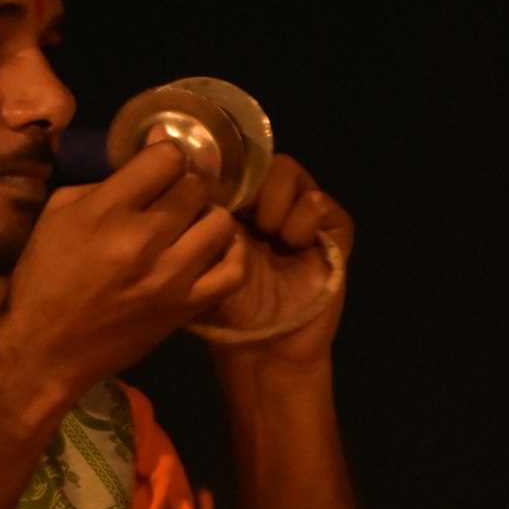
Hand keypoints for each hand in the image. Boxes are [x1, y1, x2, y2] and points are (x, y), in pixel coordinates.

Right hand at [0, 138, 246, 402]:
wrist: (45, 349)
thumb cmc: (44, 278)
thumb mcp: (58, 214)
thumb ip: (105, 180)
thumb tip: (151, 149)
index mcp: (105, 212)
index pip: (165, 157)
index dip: (162, 154)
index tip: (155, 165)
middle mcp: (142, 240)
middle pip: (194, 186)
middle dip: (182, 185)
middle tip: (169, 198)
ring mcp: (170, 277)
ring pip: (220, 221)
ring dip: (206, 216)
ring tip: (190, 224)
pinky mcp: (185, 308)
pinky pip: (234, 271)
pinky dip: (231, 253)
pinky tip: (215, 248)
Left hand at [199, 153, 352, 362]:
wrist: (263, 348)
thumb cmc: (224, 307)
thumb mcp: (195, 260)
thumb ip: (187, 215)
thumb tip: (176, 163)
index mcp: (235, 205)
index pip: (233, 162)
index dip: (224, 170)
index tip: (213, 192)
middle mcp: (268, 204)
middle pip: (261, 160)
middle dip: (248, 184)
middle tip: (240, 215)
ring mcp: (300, 215)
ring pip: (290, 173)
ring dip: (273, 201)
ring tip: (267, 233)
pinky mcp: (332, 232)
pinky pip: (320, 203)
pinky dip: (302, 220)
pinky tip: (292, 245)